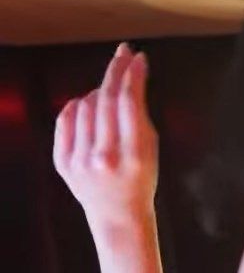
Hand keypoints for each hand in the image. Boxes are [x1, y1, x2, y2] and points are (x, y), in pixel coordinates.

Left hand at [53, 43, 157, 235]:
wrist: (118, 217)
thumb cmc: (140, 180)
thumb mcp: (151, 150)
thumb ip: (140, 115)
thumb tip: (130, 74)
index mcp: (133, 156)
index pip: (129, 102)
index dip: (132, 75)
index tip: (137, 58)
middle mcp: (104, 158)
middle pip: (106, 99)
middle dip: (115, 71)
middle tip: (122, 55)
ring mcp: (80, 161)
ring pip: (85, 105)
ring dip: (98, 93)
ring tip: (109, 97)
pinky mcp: (63, 162)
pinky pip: (66, 118)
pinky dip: (77, 107)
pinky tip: (88, 108)